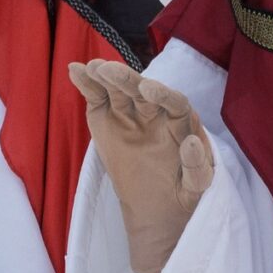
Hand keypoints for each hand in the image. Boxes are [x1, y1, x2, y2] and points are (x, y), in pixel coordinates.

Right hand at [68, 61, 212, 272]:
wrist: (157, 204)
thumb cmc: (182, 193)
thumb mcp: (196, 189)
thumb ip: (197, 170)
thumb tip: (193, 143)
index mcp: (181, 124)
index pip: (174, 104)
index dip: (162, 95)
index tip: (147, 90)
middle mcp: (157, 112)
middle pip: (143, 92)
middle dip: (127, 80)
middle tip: (109, 71)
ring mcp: (131, 112)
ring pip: (118, 90)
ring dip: (105, 76)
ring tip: (91, 68)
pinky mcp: (108, 116)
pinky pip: (98, 97)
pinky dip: (87, 84)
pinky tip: (75, 71)